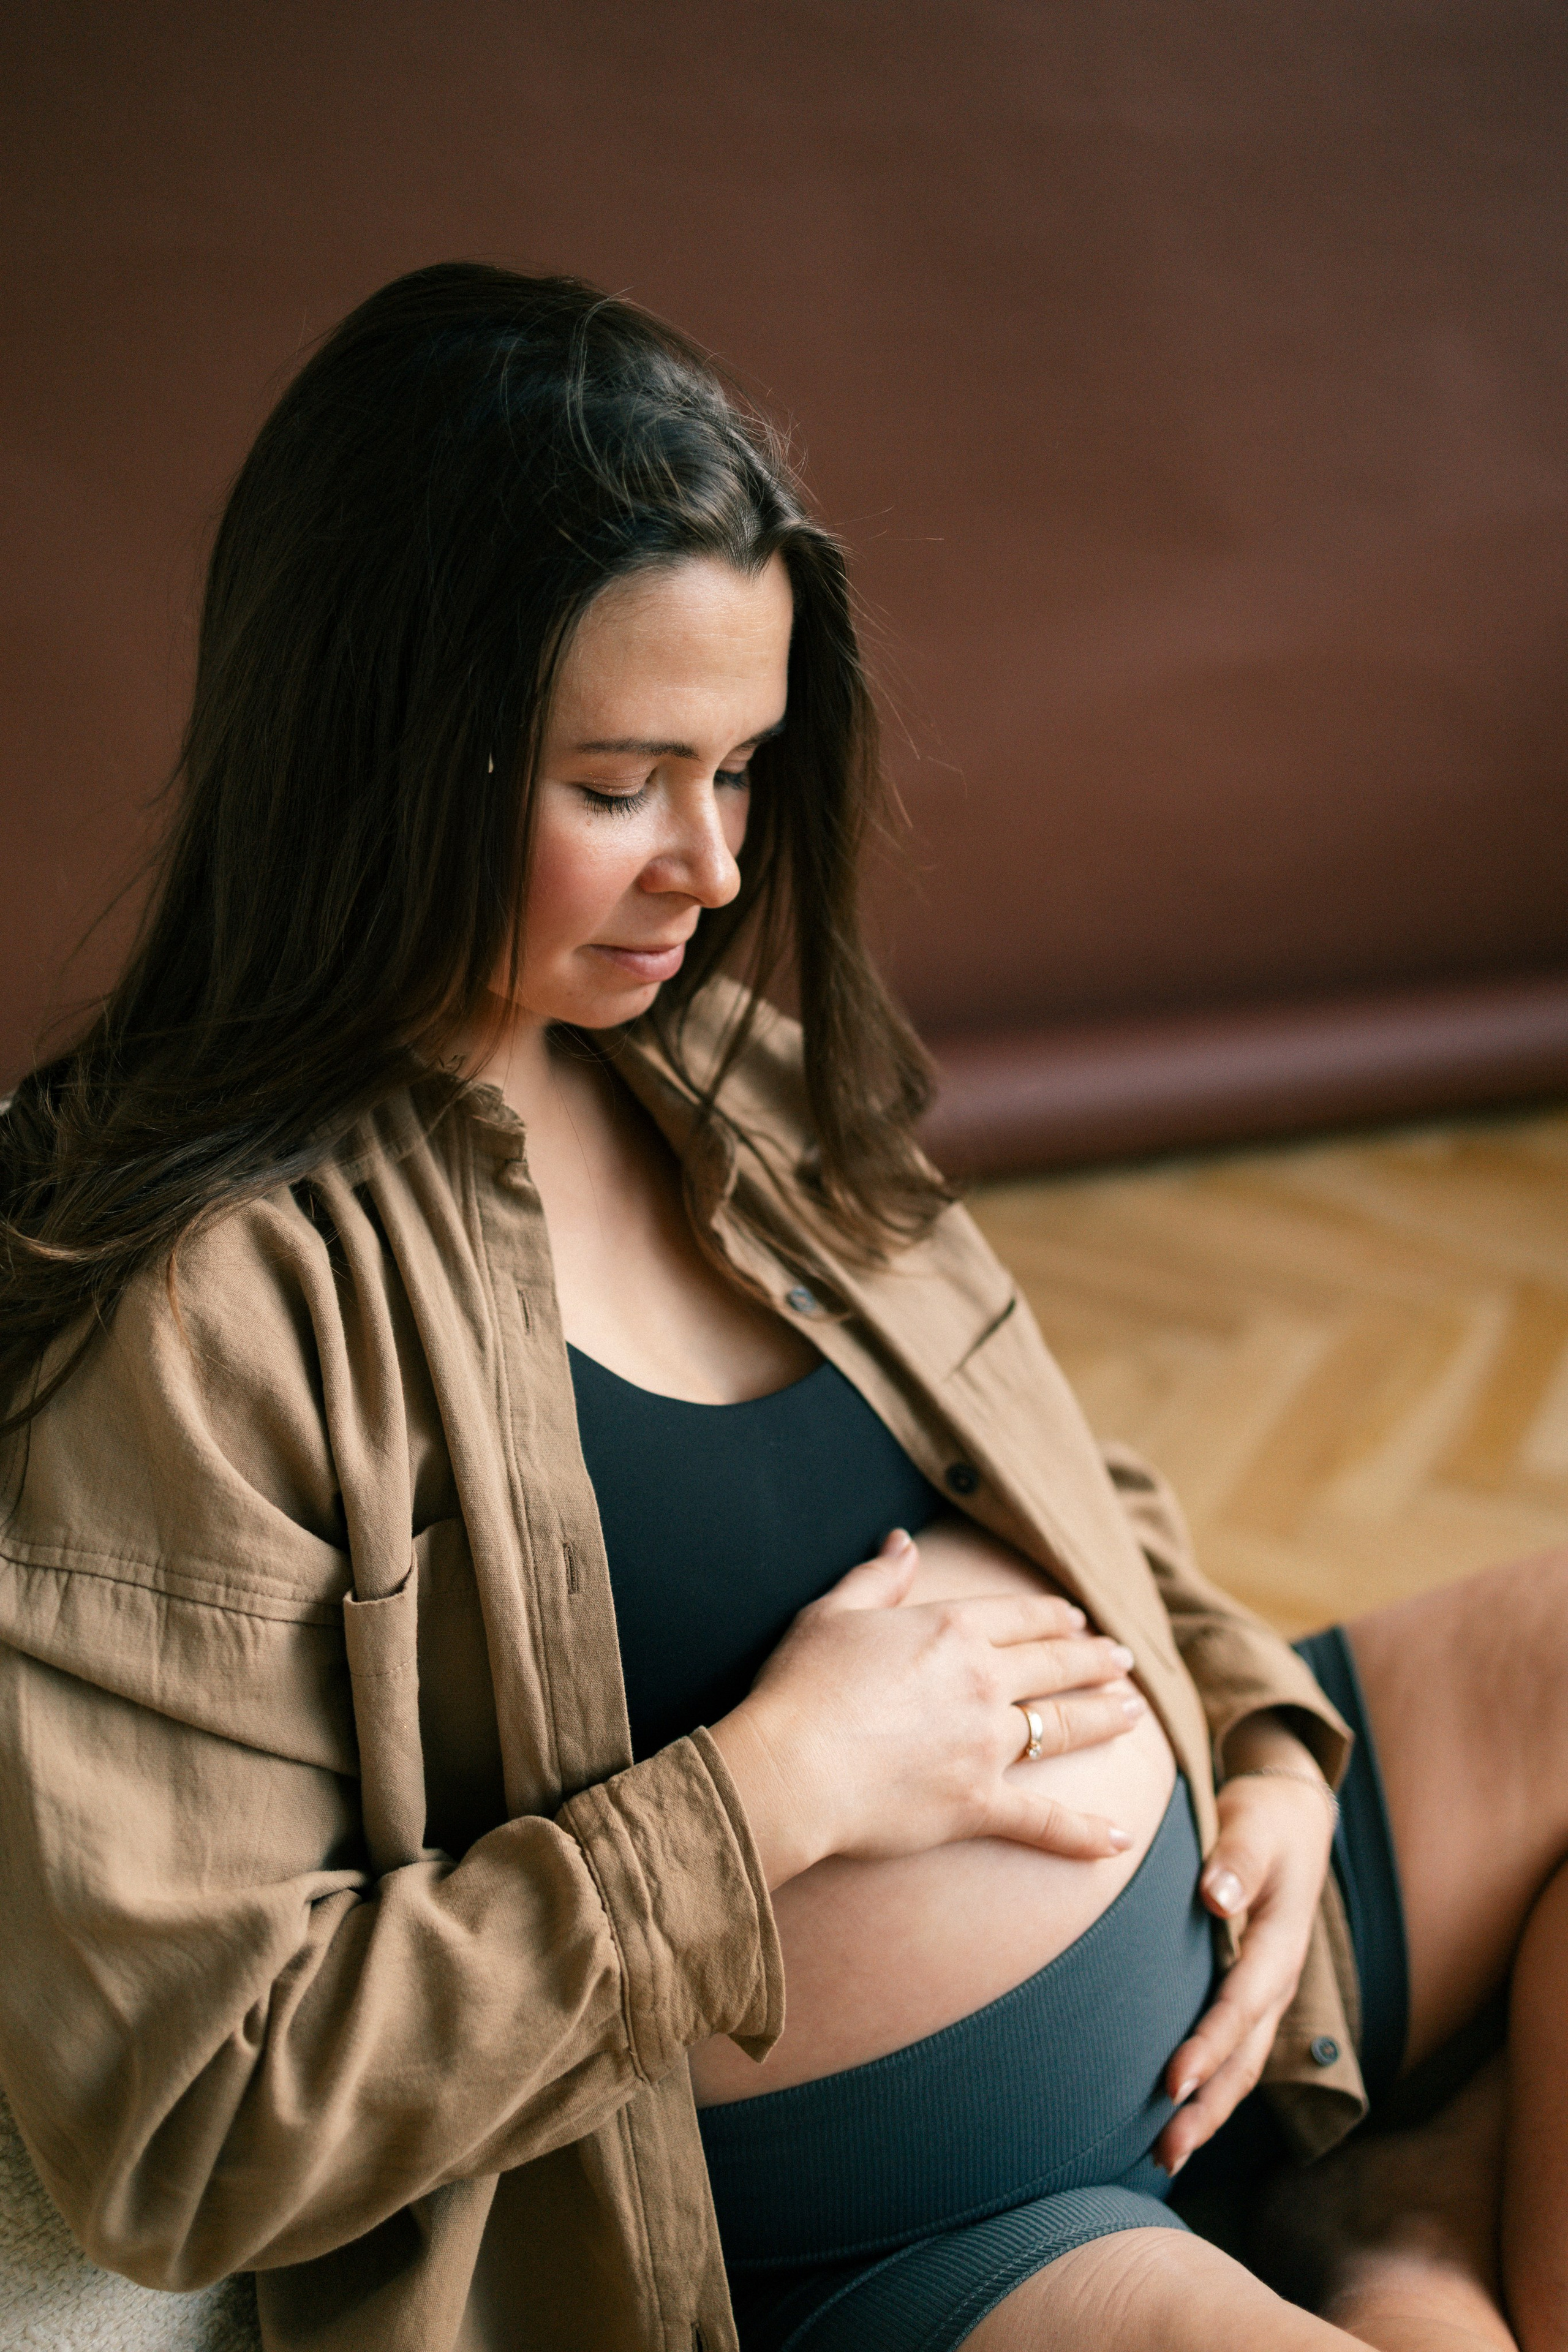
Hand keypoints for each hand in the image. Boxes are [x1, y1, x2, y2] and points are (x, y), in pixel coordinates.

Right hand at [708, 1529, 1146, 1890]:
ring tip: (1134, 1713)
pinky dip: (1084, 1833)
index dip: (1055, 1617)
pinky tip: (1118, 1840)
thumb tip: (902, 1541)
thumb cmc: (803, 1687)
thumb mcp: (833, 1613)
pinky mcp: (978, 1804)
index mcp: (952, 1630)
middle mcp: (982, 1682)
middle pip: (1056, 1665)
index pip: (1023, 1617)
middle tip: (1124, 1660)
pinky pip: (1044, 1821)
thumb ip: (877, 1576)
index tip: (1077, 1619)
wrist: (791, 1768)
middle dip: (1096, 1660)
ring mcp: (986, 1745)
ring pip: (1063, 1726)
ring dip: (1105, 1718)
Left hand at [1155, 1718, 1336, 2174]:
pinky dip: (1211, 2086)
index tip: (1170, 2082)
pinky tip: (1175, 2115)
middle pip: (1246, 2057)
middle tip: (1164, 2152)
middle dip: (1208, 2107)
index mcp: (1280, 1943)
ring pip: (1243, 2064)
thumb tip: (1217, 1897)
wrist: (1293, 1816)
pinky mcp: (1251, 1991)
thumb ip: (1238, 1858)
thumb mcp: (1256, 1824)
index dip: (1208, 2046)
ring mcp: (1267, 1990)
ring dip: (1209, 2111)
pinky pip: (1235, 2049)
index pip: (1241, 2006)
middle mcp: (1278, 1978)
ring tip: (1165, 2155)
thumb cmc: (1266, 1817)